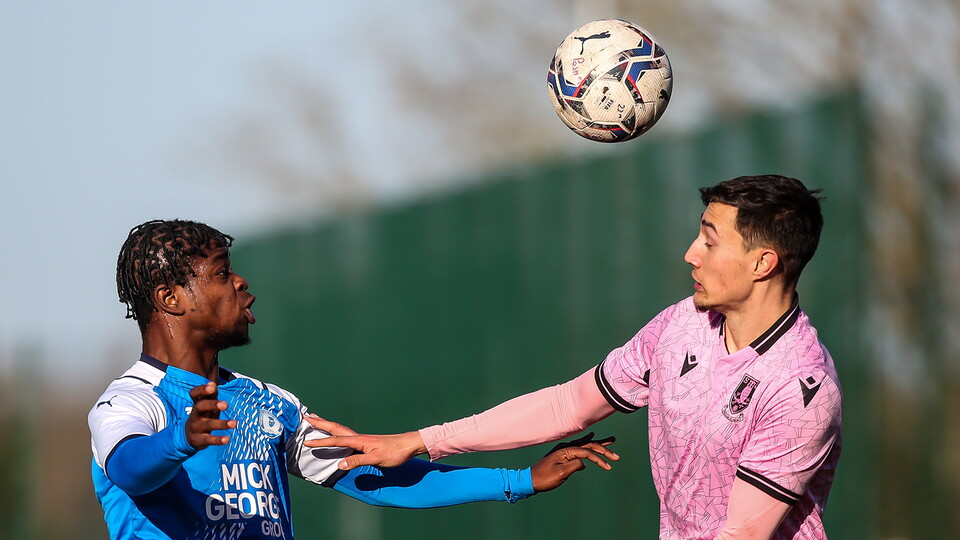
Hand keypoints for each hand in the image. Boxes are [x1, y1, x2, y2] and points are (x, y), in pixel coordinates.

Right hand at [185, 382, 236, 449]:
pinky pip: (208, 440)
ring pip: (207, 424)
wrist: (188, 436)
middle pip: (200, 407)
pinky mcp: (197, 440)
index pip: (194, 394)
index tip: (212, 387)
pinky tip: (227, 439)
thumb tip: (213, 383)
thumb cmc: (203, 415)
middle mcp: (194, 414)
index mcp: (197, 404)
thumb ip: (211, 395)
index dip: (202, 389)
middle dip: (212, 405)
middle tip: (226, 405)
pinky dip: (218, 440)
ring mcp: (195, 427)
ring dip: (221, 424)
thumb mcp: (207, 405)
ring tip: (235, 423)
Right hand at [303, 417, 425, 469]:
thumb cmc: (395, 452)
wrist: (409, 445)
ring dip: (327, 425)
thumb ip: (358, 461)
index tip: (306, 441)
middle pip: (335, 428)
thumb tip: (339, 464)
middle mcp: (358, 437)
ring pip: (340, 429)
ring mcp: (362, 438)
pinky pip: (346, 435)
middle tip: (306, 417)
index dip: (321, 442)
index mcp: (359, 440)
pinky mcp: (366, 442)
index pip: (336, 440)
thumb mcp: (376, 459)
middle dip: (320, 423)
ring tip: (316, 420)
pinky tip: (335, 435)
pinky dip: (336, 432)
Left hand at [530, 432, 618, 492]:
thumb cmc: (544, 478)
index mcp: (565, 451)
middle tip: (617, 456)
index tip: (608, 466)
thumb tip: (584, 463)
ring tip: (611, 441)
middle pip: (588, 445)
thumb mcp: (560, 474)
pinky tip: (592, 436)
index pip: (586, 452)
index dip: (598, 458)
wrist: (530, 480)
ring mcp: (564, 449)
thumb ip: (574, 466)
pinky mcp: (563, 453)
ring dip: (598, 444)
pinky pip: (579, 445)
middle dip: (604, 450)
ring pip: (585, 444)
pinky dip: (587, 441)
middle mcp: (566, 447)